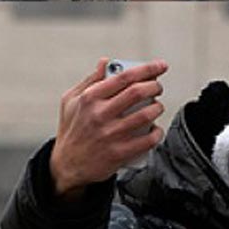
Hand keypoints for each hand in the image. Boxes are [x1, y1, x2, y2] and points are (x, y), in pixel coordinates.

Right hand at [50, 58, 167, 200]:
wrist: (67, 166)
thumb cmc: (72, 129)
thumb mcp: (71, 101)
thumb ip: (90, 80)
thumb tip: (106, 61)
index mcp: (89, 99)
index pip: (124, 77)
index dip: (147, 69)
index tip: (161, 66)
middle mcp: (99, 115)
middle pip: (138, 92)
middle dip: (155, 86)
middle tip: (158, 87)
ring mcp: (110, 135)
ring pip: (147, 114)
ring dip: (158, 108)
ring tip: (156, 107)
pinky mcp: (119, 153)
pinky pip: (149, 139)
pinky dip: (158, 132)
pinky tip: (155, 129)